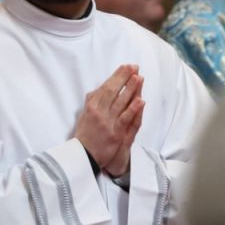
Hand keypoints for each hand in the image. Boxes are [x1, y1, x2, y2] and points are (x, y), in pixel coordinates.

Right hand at [76, 64, 143, 178]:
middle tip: (134, 67)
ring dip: (130, 89)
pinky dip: (132, 110)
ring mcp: (107, 123)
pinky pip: (125, 120)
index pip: (105, 87)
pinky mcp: (115, 134)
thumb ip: (91, 102)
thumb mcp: (84, 115)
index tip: (126, 67)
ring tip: (139, 78)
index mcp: (91, 106)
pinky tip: (140, 101)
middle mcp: (99, 112)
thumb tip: (98, 89)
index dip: (116, 76)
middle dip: (124, 78)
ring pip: (120, 102)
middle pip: (113, 91)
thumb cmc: (84, 135)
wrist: (83, 156)